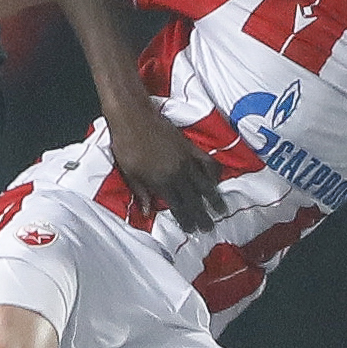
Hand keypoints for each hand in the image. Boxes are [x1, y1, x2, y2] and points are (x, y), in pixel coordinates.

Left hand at [106, 104, 225, 232]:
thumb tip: (146, 212)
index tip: (192, 231)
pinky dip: (214, 171)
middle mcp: (177, 172)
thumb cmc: (126, 145)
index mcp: (161, 181)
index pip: (177, 206)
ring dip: (213, 197)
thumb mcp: (129, 173)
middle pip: (193, 198)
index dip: (186, 219)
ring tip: (221, 209)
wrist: (133, 117)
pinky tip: (217, 178)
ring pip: (203, 182)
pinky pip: (206, 161)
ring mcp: (186, 158)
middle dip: (202, 214)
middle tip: (209, 228)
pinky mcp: (189, 146)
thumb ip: (141, 193)